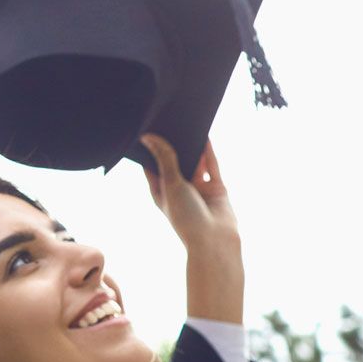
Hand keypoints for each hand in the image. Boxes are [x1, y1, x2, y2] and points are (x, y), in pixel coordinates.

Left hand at [140, 134, 244, 324]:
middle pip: (175, 161)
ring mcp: (199, 189)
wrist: (215, 242)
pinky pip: (212, 166)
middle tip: (167, 119)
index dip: (150, 149)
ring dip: (192, 146)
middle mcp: (179, 189)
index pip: (152, 166)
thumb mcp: (171, 184)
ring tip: (186, 122)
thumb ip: (164, 159)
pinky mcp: (217, 189)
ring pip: (195, 162)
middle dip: (173, 144)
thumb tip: (148, 137)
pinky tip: (205, 135)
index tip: (145, 128)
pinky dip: (209, 152)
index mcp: (161, 192)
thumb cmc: (186, 218)